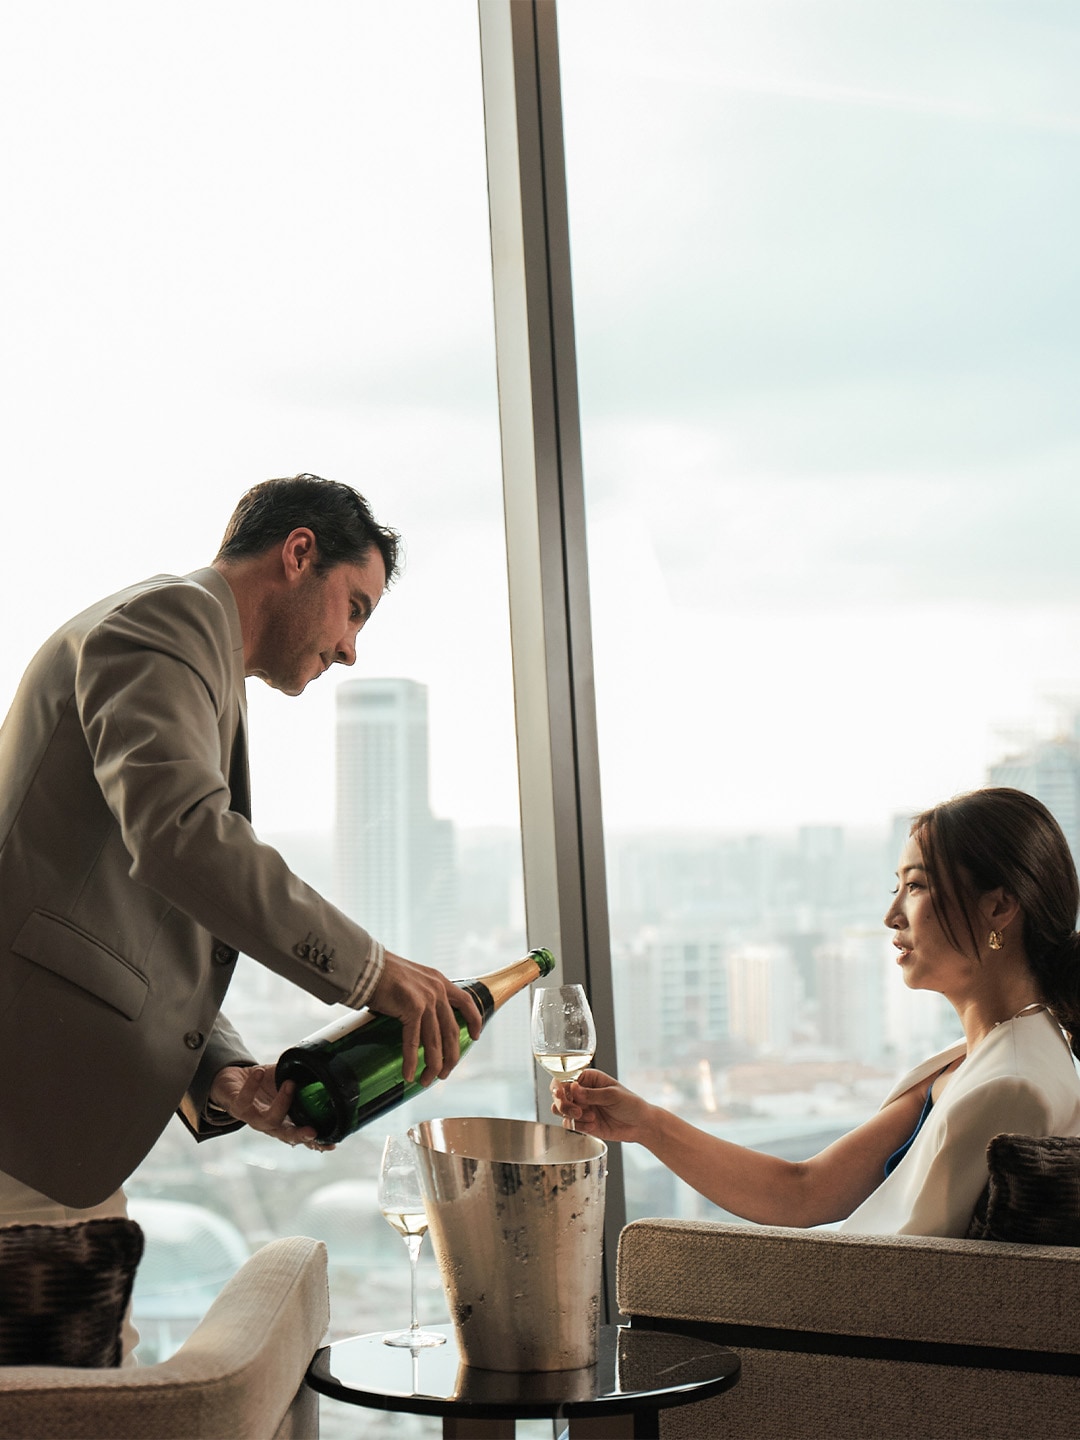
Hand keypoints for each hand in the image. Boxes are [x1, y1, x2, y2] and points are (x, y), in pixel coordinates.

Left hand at [209, 1064, 335, 1151]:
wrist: (233, 1081)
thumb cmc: (263, 1085)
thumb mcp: (284, 1081)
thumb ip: (301, 1080)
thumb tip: (323, 1069)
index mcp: (285, 1120)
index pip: (303, 1135)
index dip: (316, 1143)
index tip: (331, 1144)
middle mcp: (270, 1124)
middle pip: (287, 1136)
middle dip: (300, 1136)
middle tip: (313, 1131)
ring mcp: (253, 1118)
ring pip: (268, 1120)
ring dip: (281, 1103)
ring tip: (291, 1083)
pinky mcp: (237, 1107)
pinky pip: (244, 1099)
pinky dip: (252, 1085)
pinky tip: (260, 1072)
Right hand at [366, 952, 482, 1085]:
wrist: (367, 965)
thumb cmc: (382, 973)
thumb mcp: (412, 978)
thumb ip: (421, 993)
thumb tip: (418, 1016)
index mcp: (439, 981)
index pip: (466, 1002)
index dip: (473, 1020)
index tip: (475, 1036)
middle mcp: (437, 990)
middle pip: (451, 1032)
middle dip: (450, 1057)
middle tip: (443, 1074)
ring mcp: (427, 999)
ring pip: (435, 1042)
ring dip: (432, 1065)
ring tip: (426, 1081)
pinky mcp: (412, 1008)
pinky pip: (414, 1042)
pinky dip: (412, 1061)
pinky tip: (409, 1074)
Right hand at [550, 1067, 650, 1142]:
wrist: (640, 1125)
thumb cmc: (630, 1104)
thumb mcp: (612, 1095)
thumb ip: (591, 1094)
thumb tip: (572, 1088)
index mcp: (588, 1079)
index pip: (565, 1078)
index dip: (559, 1086)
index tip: (560, 1094)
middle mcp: (582, 1092)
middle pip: (559, 1095)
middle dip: (564, 1104)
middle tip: (577, 1112)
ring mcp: (581, 1108)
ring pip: (560, 1110)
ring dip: (570, 1115)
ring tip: (589, 1118)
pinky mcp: (583, 1123)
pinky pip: (570, 1124)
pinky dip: (579, 1127)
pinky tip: (593, 1126)